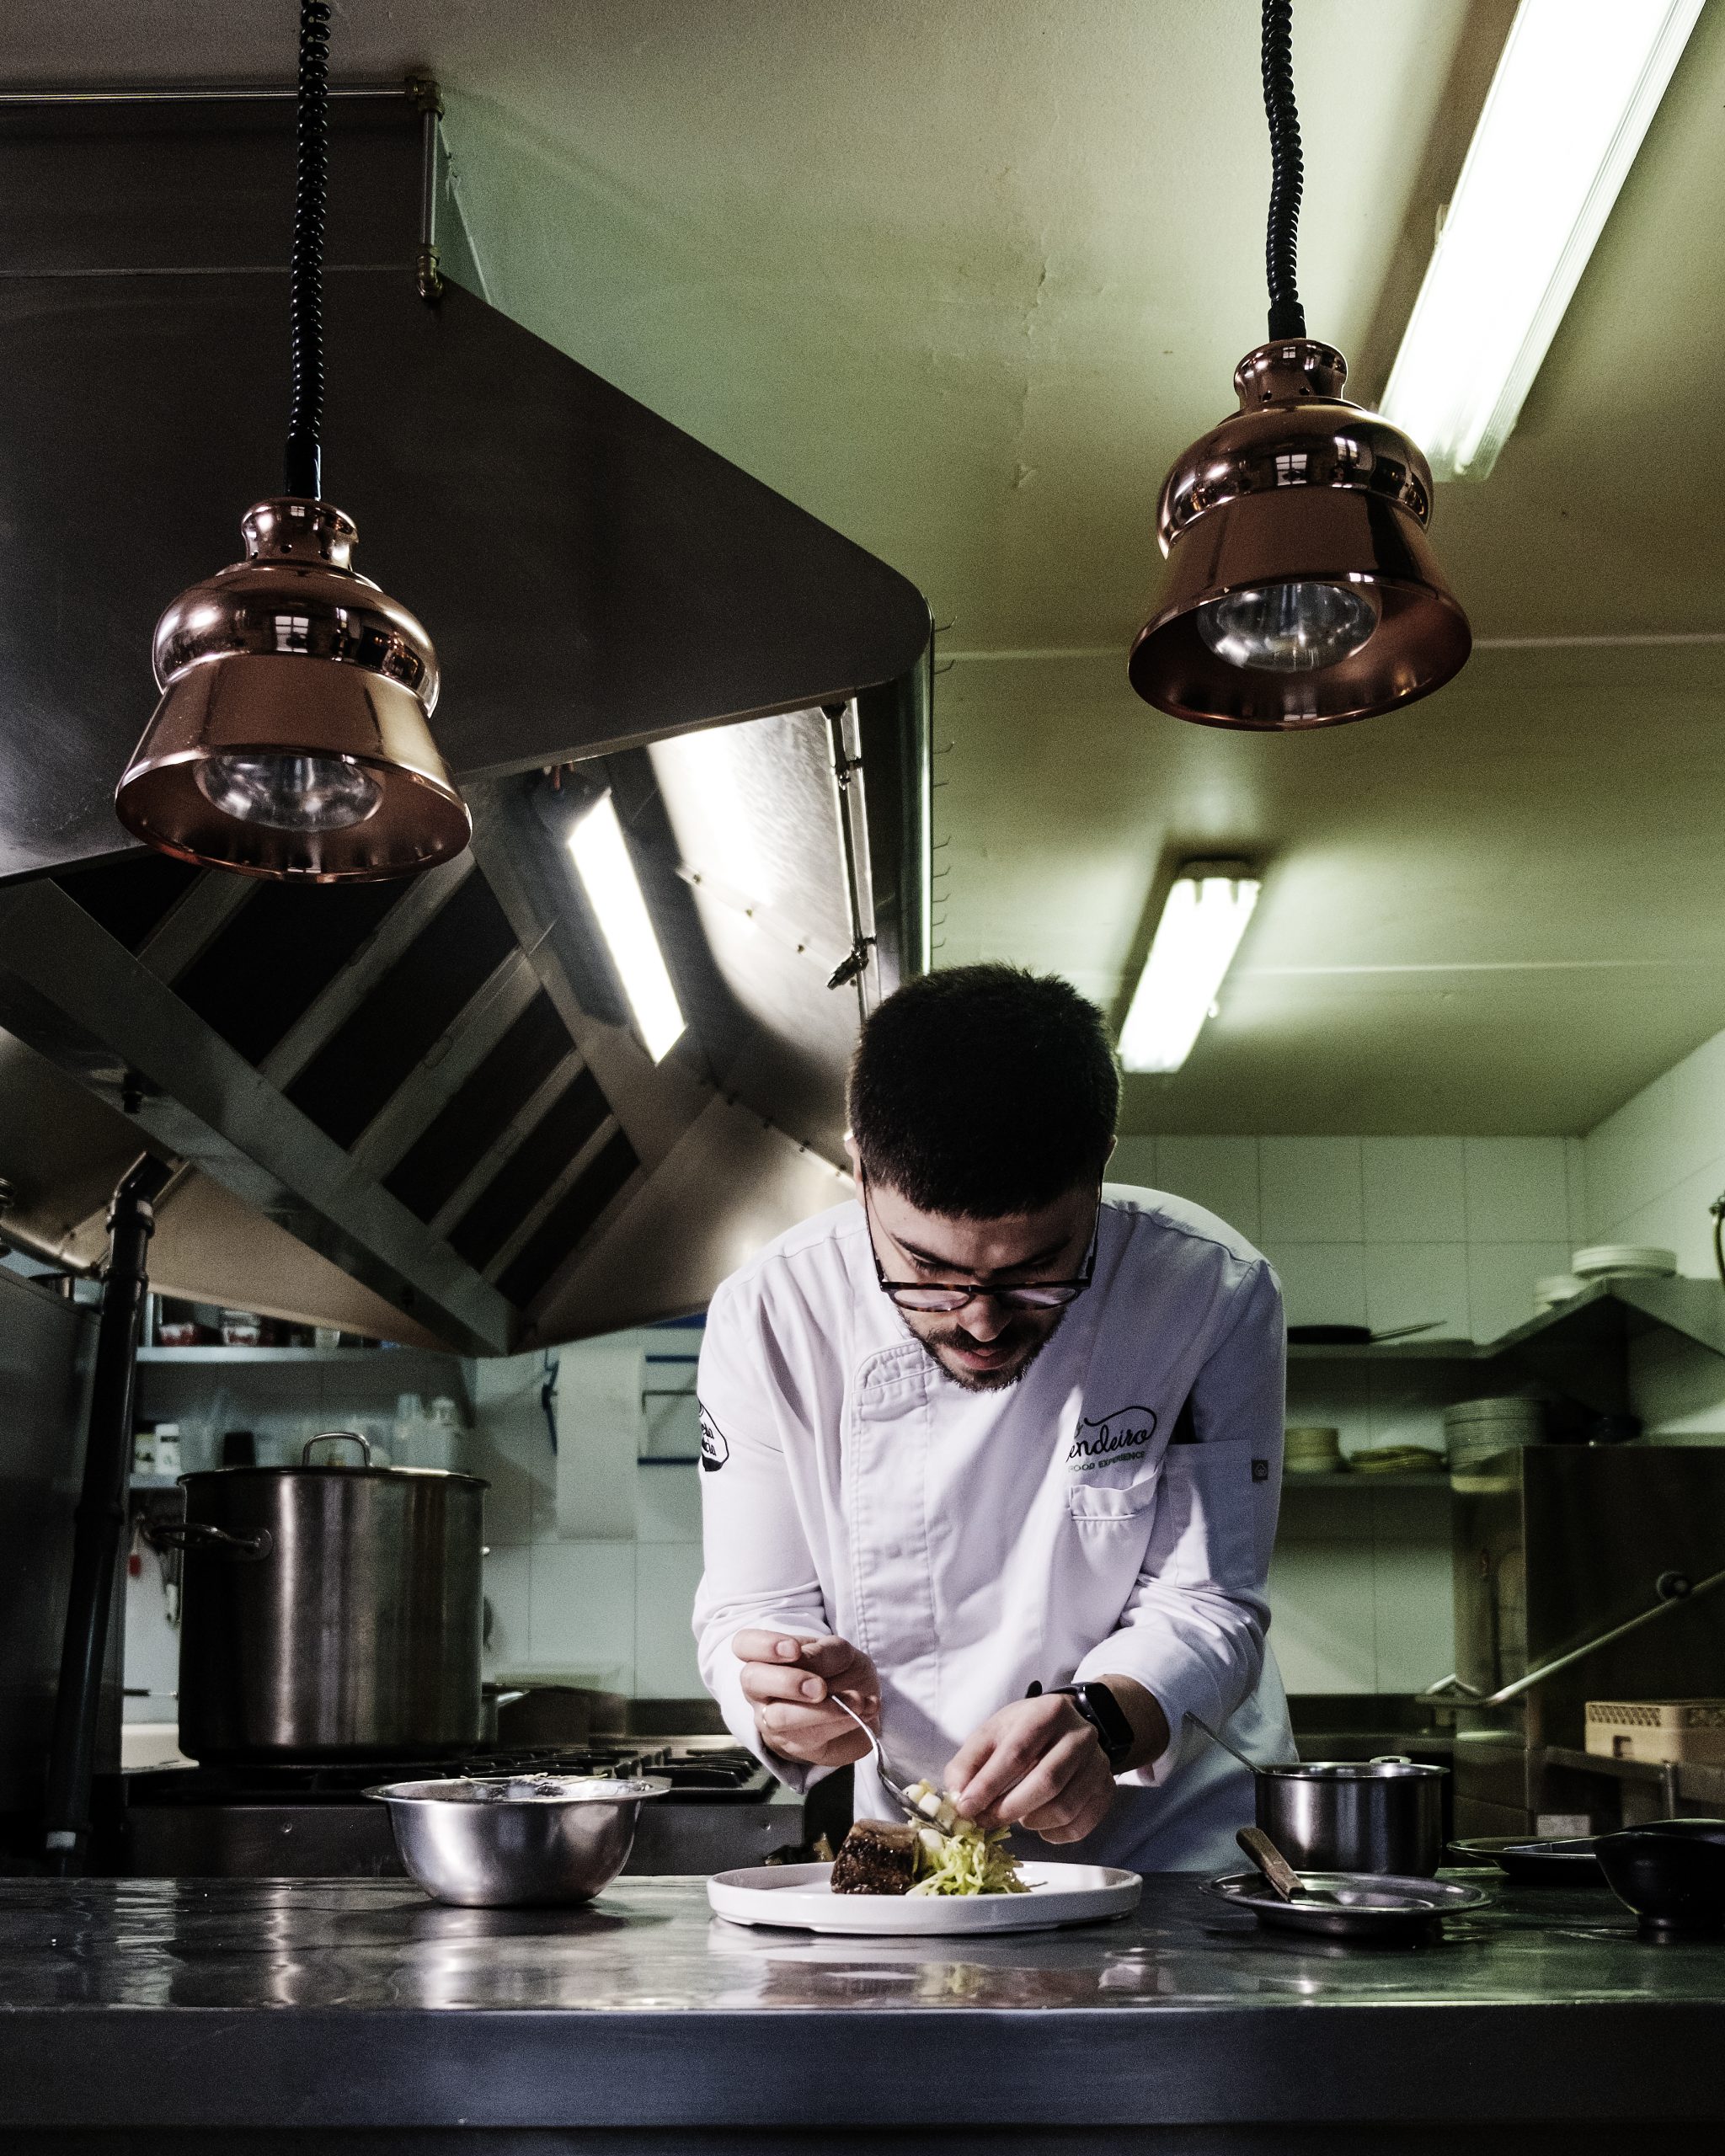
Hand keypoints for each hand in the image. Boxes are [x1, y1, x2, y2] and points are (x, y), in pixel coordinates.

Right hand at [732, 1630, 880, 1767]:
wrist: (857, 1704)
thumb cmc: (839, 1670)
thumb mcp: (839, 1652)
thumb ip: (823, 1651)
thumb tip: (807, 1658)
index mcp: (766, 1656)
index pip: (744, 1644)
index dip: (763, 1646)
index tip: (794, 1649)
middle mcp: (760, 1688)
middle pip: (752, 1680)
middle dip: (787, 1682)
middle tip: (819, 1687)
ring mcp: (771, 1719)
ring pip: (778, 1717)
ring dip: (821, 1710)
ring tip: (854, 1701)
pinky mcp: (792, 1744)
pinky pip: (809, 1736)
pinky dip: (841, 1723)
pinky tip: (861, 1712)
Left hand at [946, 1695, 1117, 1844]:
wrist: (1070, 1726)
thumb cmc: (1024, 1732)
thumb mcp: (992, 1733)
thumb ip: (968, 1763)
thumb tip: (958, 1798)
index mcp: (1047, 1713)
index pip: (1017, 1753)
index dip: (988, 1785)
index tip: (966, 1808)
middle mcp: (1080, 1736)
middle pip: (1046, 1782)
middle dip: (1009, 1809)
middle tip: (986, 1821)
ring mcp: (1099, 1763)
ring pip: (1065, 1807)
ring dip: (1032, 1822)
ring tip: (1016, 1817)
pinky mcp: (1107, 1789)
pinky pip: (1081, 1825)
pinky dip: (1055, 1834)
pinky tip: (1039, 1825)